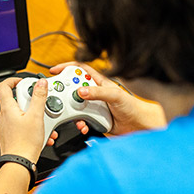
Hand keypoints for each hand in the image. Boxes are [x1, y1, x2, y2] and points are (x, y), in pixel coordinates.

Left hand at [0, 77, 55, 163]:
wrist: (19, 164)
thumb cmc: (24, 143)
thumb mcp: (36, 116)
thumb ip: (39, 97)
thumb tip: (40, 83)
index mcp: (7, 108)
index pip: (3, 86)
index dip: (12, 80)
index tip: (23, 82)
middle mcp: (3, 117)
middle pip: (16, 101)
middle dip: (31, 103)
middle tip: (39, 107)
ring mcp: (5, 127)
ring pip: (20, 115)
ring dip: (34, 117)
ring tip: (43, 123)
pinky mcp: (10, 136)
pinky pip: (21, 126)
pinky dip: (32, 127)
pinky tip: (42, 134)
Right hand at [50, 62, 166, 135]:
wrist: (139, 126)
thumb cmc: (132, 106)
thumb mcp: (114, 96)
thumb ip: (98, 92)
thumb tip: (80, 91)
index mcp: (99, 82)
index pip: (79, 70)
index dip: (66, 67)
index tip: (55, 70)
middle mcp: (94, 93)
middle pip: (73, 88)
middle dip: (64, 93)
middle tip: (59, 98)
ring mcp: (93, 106)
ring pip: (75, 106)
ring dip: (71, 111)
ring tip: (73, 114)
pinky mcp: (94, 118)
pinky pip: (81, 119)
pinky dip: (79, 123)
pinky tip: (83, 125)